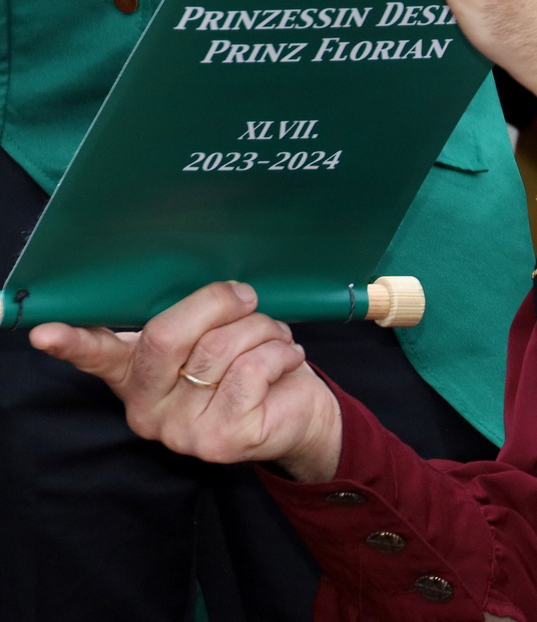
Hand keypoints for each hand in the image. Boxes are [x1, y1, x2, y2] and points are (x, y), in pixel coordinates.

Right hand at [30, 282, 342, 482]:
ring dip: (260, 329)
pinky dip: (278, 351)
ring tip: (273, 339)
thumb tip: (210, 288)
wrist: (300, 414)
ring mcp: (180, 430)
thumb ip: (194, 318)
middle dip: (215, 303)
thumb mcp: (217, 335)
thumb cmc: (254, 364)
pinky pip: (251, 369)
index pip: (96, 357)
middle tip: (246, 298)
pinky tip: (286, 358)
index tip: (44, 333)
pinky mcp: (221, 439)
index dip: (71, 343)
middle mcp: (147, 407)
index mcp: (136, 374)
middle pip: (166, 335)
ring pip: (219, 347)